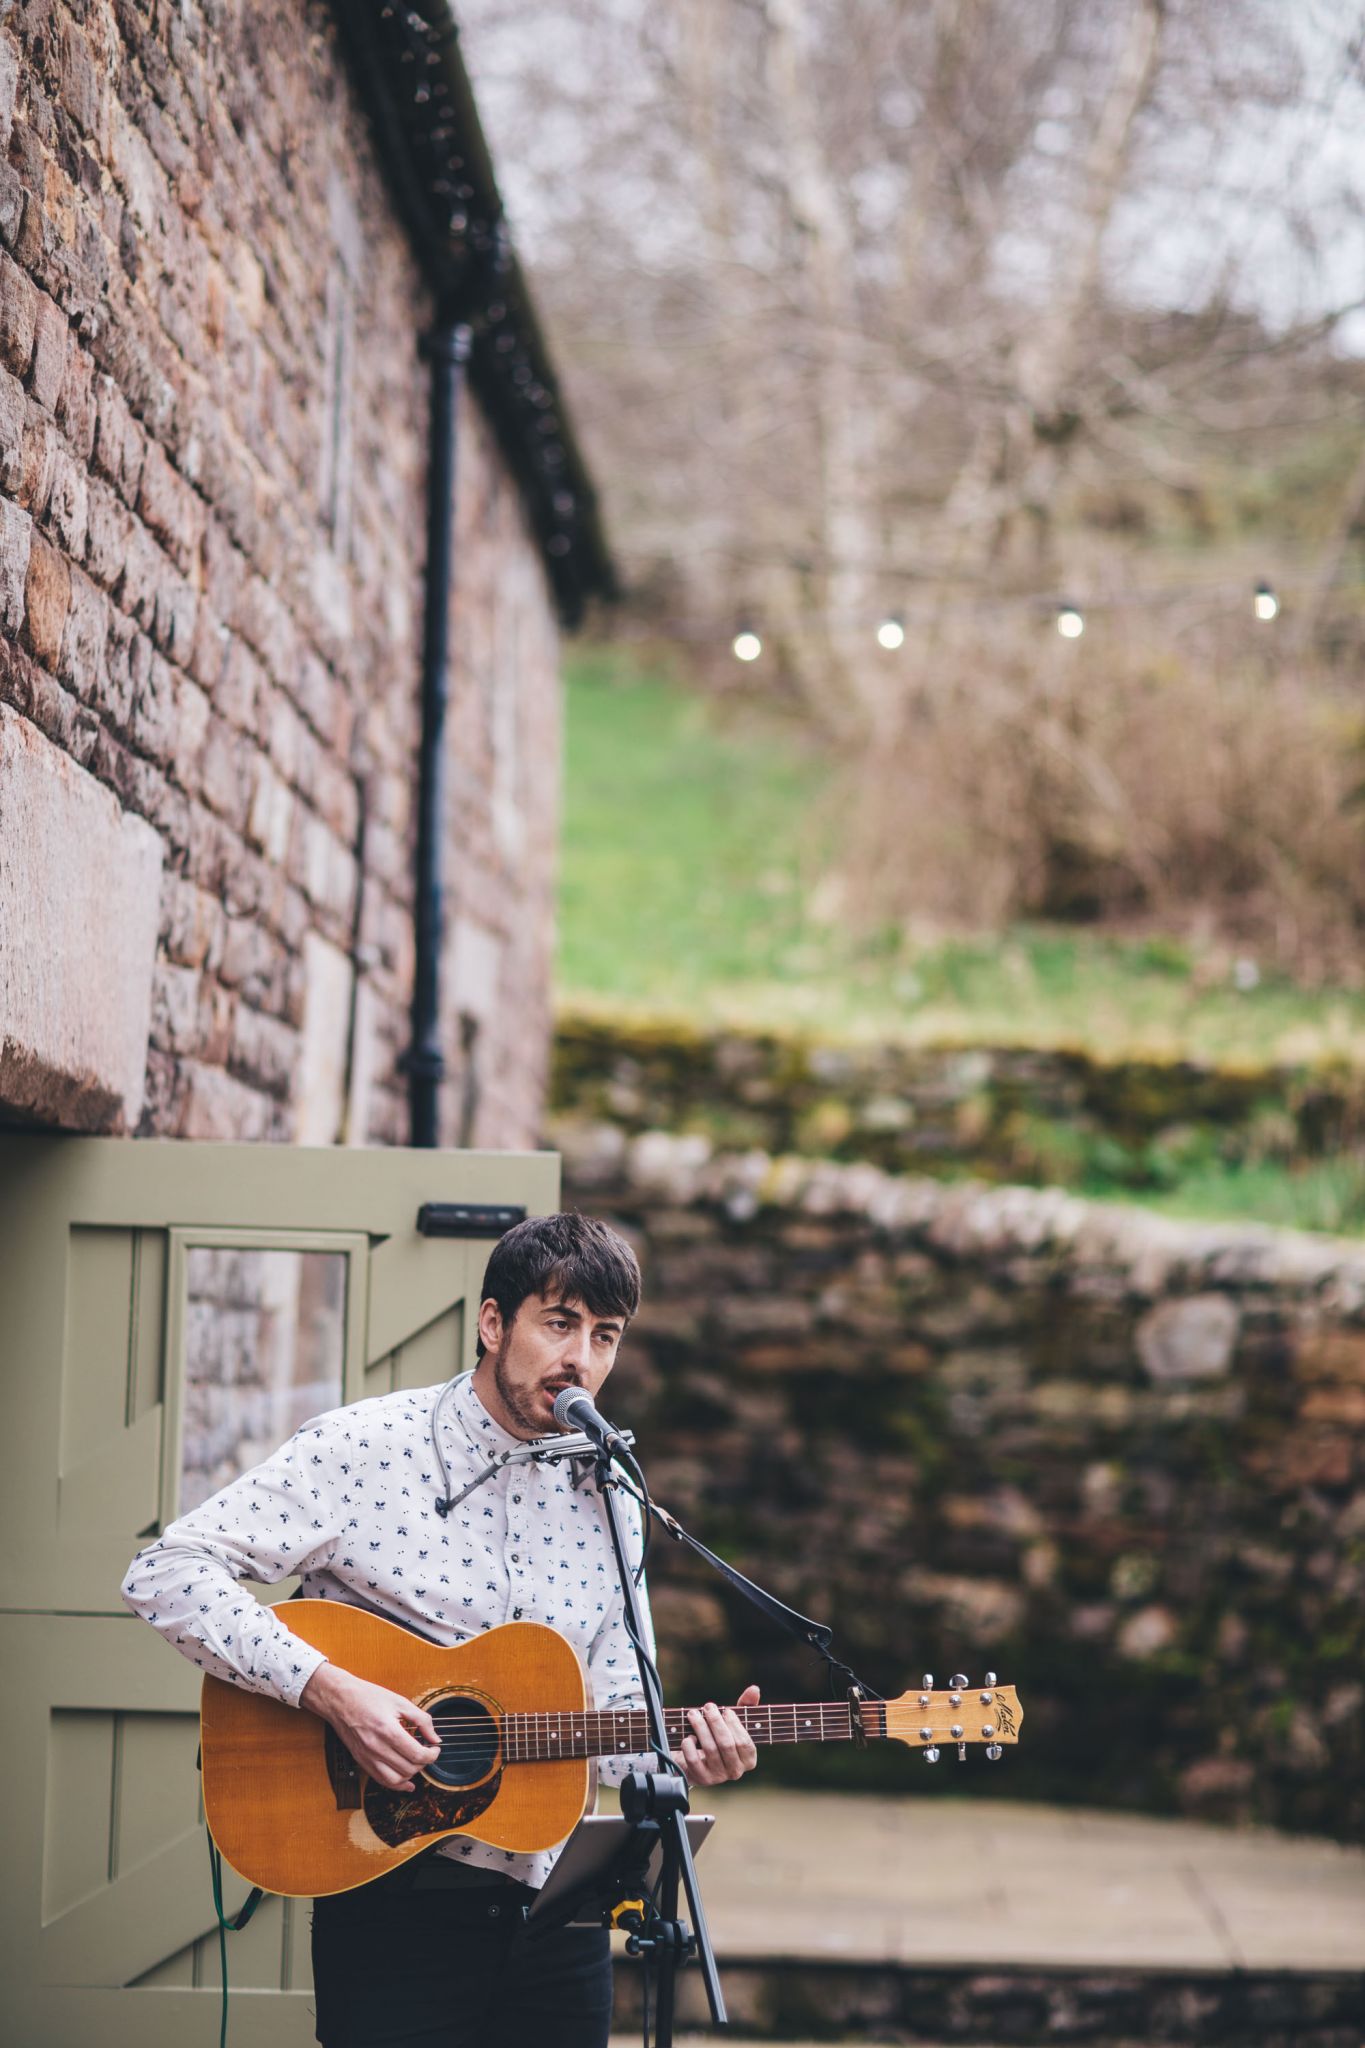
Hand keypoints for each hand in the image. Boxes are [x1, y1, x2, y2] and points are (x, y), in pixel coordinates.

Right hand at [301, 1661, 441, 1790]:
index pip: (417, 1755)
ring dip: (411, 1774)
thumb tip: (435, 1738)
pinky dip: (396, 1784)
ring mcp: (367, 1757)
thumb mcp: (400, 1702)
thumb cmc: (369, 1697)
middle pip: (409, 1768)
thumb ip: (422, 1720)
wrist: (340, 1699)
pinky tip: (407, 1783)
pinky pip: (381, 1781)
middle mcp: (377, 1747)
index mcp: (388, 1730)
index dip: (432, 1755)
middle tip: (427, 1751)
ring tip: (416, 1762)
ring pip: (396, 1780)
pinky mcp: (361, 1761)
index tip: (435, 1748)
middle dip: (424, 1763)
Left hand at [678, 1684, 759, 1786]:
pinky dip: (690, 1745)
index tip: (726, 1710)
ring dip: (700, 1728)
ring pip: (710, 1749)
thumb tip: (754, 1689)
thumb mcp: (734, 1721)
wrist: (698, 1759)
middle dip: (715, 1722)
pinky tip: (688, 1736)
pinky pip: (694, 1760)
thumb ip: (746, 1705)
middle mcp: (736, 1771)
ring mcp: (718, 1777)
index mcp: (749, 1760)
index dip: (735, 1725)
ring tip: (693, 1714)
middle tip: (708, 1707)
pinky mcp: (700, 1778)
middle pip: (726, 1744)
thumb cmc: (721, 1736)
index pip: (744, 1742)